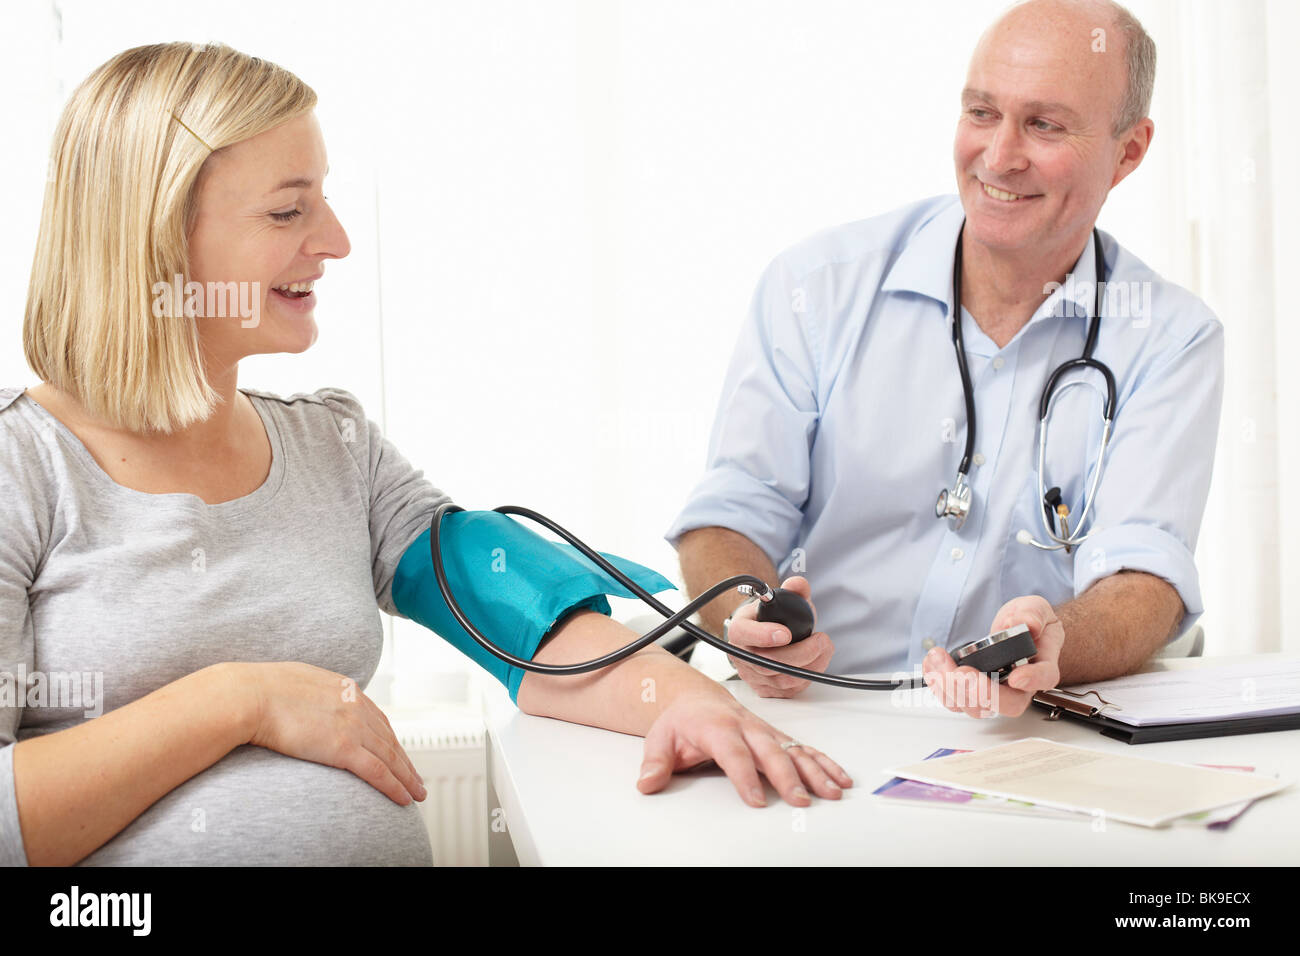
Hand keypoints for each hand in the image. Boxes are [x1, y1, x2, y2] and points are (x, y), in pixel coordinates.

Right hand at [237, 661, 427, 805]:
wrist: (248, 695)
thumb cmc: (257, 690)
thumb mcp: (295, 681)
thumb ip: (310, 692)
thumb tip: (303, 702)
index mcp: (345, 688)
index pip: (377, 718)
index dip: (389, 739)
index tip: (397, 754)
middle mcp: (356, 705)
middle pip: (388, 739)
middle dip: (404, 761)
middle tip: (416, 778)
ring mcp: (352, 726)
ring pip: (390, 757)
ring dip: (407, 778)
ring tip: (416, 794)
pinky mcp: (343, 747)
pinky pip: (378, 772)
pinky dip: (395, 786)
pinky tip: (404, 798)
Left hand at [635, 690, 853, 806]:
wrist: (695, 698)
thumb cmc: (681, 721)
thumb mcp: (660, 739)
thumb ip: (655, 763)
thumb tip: (646, 783)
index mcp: (717, 727)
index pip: (733, 754)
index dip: (744, 777)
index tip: (755, 800)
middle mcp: (746, 726)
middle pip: (771, 752)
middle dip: (788, 777)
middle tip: (800, 801)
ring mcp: (765, 730)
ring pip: (794, 749)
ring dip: (815, 770)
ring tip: (832, 792)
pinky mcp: (777, 736)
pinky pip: (804, 748)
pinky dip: (824, 762)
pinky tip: (840, 778)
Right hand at [724, 576, 833, 697]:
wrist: (764, 635)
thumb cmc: (771, 617)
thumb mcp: (780, 599)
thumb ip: (792, 590)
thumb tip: (798, 584)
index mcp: (740, 629)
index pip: (744, 634)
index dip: (763, 636)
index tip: (785, 633)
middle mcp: (742, 656)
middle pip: (768, 662)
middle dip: (801, 653)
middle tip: (821, 640)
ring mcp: (754, 676)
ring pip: (783, 679)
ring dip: (811, 664)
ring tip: (825, 648)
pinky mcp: (767, 690)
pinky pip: (791, 690)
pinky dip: (809, 676)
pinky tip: (818, 661)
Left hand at [921, 595, 1063, 717]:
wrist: (1017, 631)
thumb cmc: (1028, 624)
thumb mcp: (1036, 609)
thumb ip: (1033, 614)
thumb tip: (1027, 623)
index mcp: (1041, 666)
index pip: (1043, 678)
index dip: (1031, 680)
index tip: (1017, 677)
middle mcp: (1020, 687)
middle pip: (1007, 704)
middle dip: (980, 692)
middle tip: (962, 672)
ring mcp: (995, 692)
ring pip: (976, 708)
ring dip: (952, 688)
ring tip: (939, 660)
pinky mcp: (972, 691)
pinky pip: (955, 700)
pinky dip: (938, 684)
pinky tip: (931, 664)